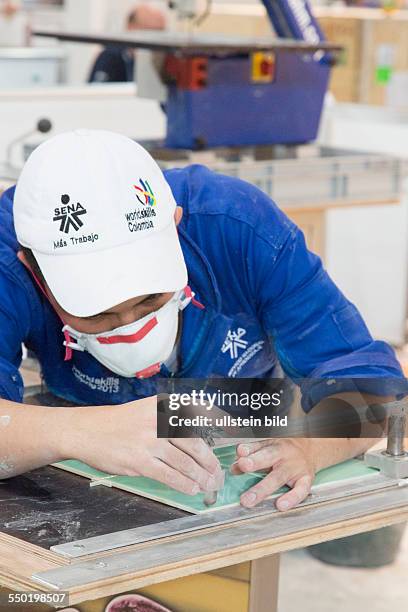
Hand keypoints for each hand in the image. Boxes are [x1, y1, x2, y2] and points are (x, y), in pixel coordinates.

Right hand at [61, 397, 220, 495]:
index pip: (200, 414)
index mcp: (164, 405)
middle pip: (196, 443)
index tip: (237, 434)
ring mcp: (149, 441)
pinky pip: (169, 475)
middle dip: (211, 461)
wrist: (87, 430)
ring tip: (210, 484)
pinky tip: (193, 489)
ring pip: (185, 462)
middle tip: (219, 472)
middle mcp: (159, 420)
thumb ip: (171, 418)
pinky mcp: (140, 461)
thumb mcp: (147, 409)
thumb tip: (199, 435)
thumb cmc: (119, 422)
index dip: (220, 425)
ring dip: (201, 476)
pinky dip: (184, 484)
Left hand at [231, 439, 315, 510]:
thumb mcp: (268, 449)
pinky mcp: (307, 479)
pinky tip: (281, 505)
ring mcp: (295, 467)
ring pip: (279, 477)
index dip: (249, 449)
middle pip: (268, 457)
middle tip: (243, 466)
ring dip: (263, 488)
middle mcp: (284, 454)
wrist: (311, 449)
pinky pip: (300, 490)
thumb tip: (234, 469)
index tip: (240, 451)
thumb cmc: (284, 451)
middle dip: (255, 462)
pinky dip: (291, 499)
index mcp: (272, 444)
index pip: (258, 445)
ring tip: (249, 499)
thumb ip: (251, 457)